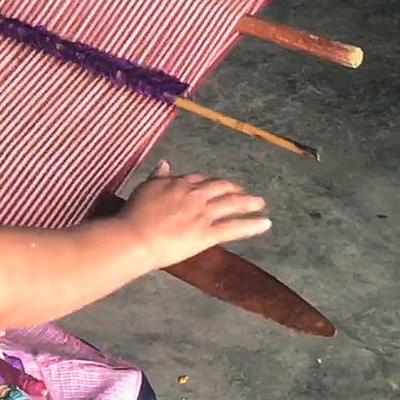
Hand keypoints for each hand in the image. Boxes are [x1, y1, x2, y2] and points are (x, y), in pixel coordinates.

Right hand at [121, 160, 270, 269]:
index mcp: (178, 184)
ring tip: (261, 203)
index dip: (211, 181)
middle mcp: (194, 195)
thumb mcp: (145, 188)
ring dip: (249, 203)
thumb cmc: (134, 214)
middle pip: (221, 188)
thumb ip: (158, 177)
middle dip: (235, 189)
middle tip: (244, 192)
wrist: (135, 236)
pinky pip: (233, 228)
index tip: (219, 184)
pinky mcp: (207, 234)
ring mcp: (203, 214)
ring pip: (232, 205)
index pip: (200, 179)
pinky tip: (265, 224)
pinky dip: (251, 225)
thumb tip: (164, 163)